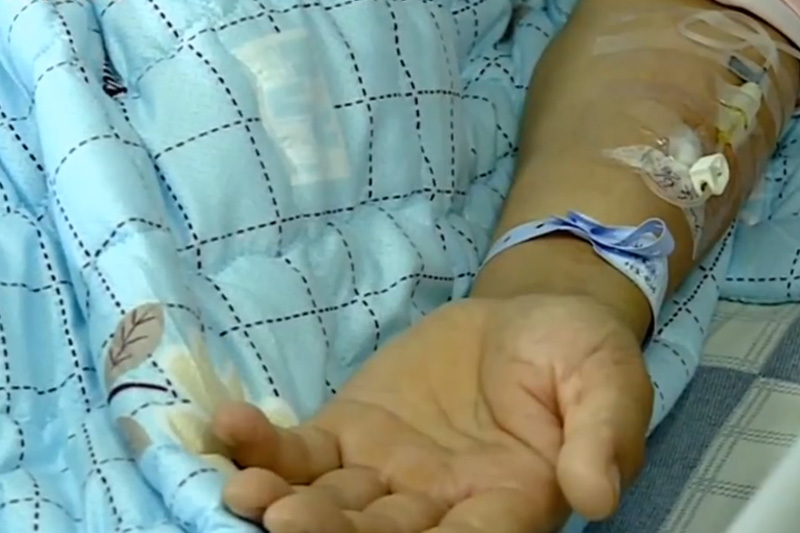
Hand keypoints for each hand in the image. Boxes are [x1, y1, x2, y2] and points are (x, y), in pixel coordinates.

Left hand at [212, 293, 652, 532]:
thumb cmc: (573, 351)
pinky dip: (265, 447)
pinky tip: (228, 430)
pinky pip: (302, 451)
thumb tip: (597, 495)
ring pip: (333, 503)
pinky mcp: (350, 434)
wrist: (521, 320)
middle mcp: (440, 507)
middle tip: (289, 526)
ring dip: (288, 503)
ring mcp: (387, 474)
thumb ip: (604, 431)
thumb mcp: (607, 378)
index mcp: (509, 506)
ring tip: (246, 497)